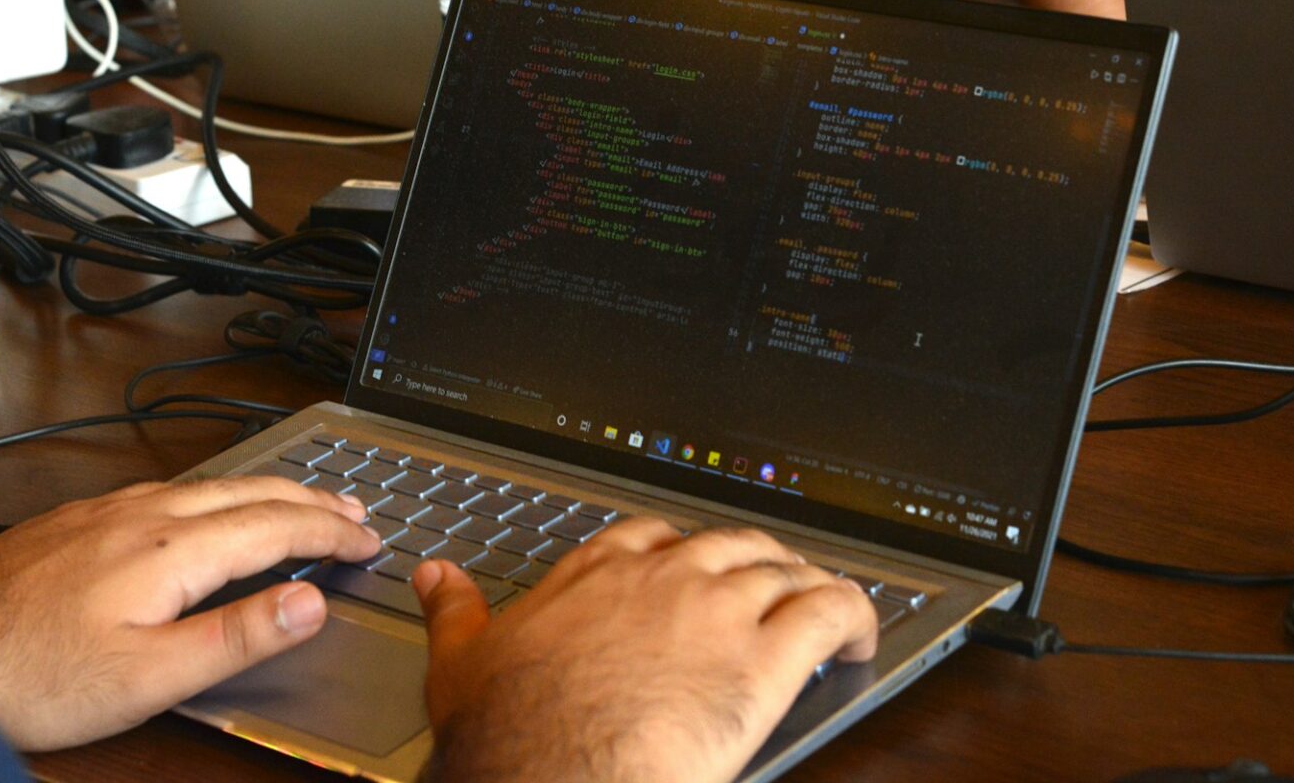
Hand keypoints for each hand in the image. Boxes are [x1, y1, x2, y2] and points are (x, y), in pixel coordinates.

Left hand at [0, 478, 379, 750]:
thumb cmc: (36, 677)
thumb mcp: (150, 677)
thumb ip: (237, 637)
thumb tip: (310, 602)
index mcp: (174, 550)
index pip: (279, 525)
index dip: (333, 531)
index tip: (371, 540)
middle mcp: (146, 514)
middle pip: (253, 491)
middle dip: (313, 499)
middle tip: (357, 510)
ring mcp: (110, 510)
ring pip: (213, 484)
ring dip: (270, 491)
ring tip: (300, 503)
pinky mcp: (79, 519)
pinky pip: (173, 488)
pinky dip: (221, 494)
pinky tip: (211, 509)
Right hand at [414, 519, 877, 782]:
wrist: (558, 778)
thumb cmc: (514, 733)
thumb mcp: (463, 661)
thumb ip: (456, 610)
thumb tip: (435, 576)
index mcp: (599, 574)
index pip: (654, 535)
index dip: (683, 550)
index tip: (693, 567)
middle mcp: (665, 578)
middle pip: (728, 543)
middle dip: (754, 558)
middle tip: (769, 580)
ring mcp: (718, 610)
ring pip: (783, 569)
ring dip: (807, 581)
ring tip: (819, 601)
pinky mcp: (765, 657)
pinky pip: (826, 612)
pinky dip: (852, 612)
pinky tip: (858, 630)